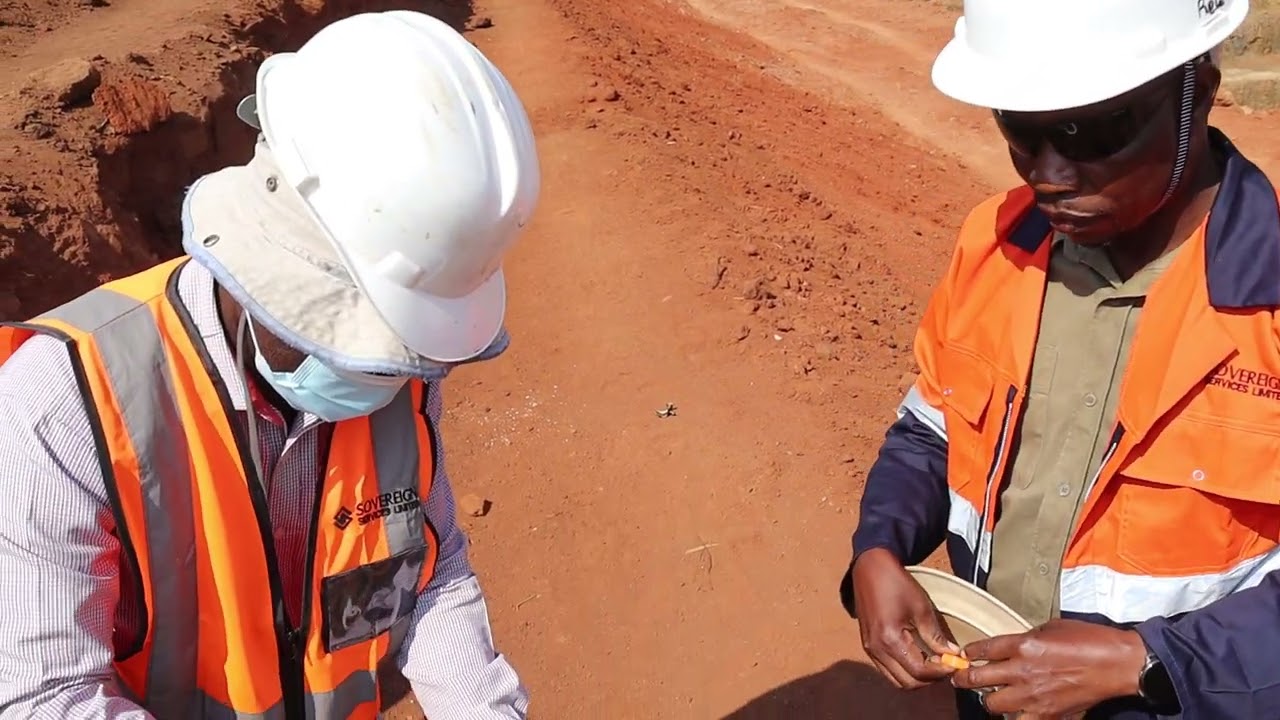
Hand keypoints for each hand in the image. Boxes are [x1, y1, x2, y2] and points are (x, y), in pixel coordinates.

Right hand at [851, 549, 960, 688]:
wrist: (870, 568)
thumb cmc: (896, 584)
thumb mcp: (921, 607)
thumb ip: (935, 635)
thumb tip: (952, 655)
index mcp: (889, 639)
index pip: (919, 671)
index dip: (941, 671)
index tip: (956, 664)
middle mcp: (876, 650)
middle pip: (908, 683)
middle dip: (930, 678)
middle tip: (946, 665)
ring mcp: (870, 649)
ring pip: (897, 680)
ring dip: (917, 677)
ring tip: (933, 662)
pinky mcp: (868, 646)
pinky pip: (888, 670)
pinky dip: (904, 670)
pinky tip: (918, 656)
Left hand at [951, 619, 1147, 715]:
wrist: (1117, 663)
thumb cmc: (1088, 639)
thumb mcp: (1051, 627)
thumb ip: (1026, 638)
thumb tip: (1009, 647)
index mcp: (1023, 645)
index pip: (982, 649)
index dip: (968, 652)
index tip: (964, 655)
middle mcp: (1022, 670)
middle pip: (976, 678)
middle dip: (963, 678)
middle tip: (959, 678)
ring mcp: (1033, 695)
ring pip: (992, 704)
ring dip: (989, 699)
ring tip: (993, 695)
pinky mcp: (1048, 714)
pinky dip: (1015, 717)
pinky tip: (1017, 711)